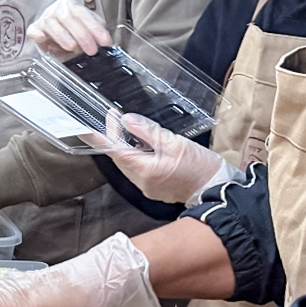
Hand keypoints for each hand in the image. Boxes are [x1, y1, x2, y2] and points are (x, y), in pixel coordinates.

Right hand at [27, 0, 110, 58]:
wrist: (51, 29)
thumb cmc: (70, 30)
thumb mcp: (86, 28)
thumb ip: (94, 32)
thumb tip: (106, 42)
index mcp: (72, 7)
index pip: (84, 15)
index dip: (95, 29)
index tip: (104, 42)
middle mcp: (58, 10)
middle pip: (69, 19)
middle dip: (82, 36)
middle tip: (91, 50)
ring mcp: (45, 18)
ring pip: (52, 25)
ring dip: (63, 36)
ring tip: (72, 47)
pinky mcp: (34, 29)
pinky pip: (34, 30)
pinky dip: (38, 34)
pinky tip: (42, 38)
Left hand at [89, 112, 240, 205]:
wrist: (218, 188)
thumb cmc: (202, 167)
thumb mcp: (176, 143)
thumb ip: (149, 132)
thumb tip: (127, 121)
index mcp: (145, 170)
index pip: (115, 152)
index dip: (100, 139)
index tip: (88, 128)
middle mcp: (141, 181)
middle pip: (120, 157)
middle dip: (115, 137)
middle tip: (113, 118)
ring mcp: (147, 186)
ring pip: (128, 163)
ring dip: (126, 146)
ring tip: (128, 129)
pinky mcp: (153, 188)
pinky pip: (138, 169)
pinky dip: (137, 156)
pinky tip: (143, 146)